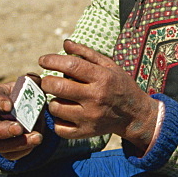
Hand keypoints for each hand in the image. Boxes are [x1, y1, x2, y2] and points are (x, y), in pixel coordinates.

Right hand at [0, 81, 43, 160]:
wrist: (34, 115)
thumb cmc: (29, 97)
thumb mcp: (32, 88)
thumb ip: (34, 82)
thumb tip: (33, 78)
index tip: (9, 106)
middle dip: (1, 129)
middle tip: (19, 128)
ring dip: (17, 143)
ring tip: (37, 137)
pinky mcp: (5, 149)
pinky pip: (10, 155)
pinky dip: (23, 151)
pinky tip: (35, 143)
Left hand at [39, 40, 157, 150]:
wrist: (134, 115)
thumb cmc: (120, 85)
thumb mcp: (109, 66)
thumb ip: (86, 53)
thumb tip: (65, 43)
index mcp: (102, 78)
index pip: (70, 65)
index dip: (51, 61)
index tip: (43, 61)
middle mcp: (95, 98)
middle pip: (57, 87)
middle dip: (47, 81)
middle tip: (48, 81)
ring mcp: (90, 117)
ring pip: (55, 108)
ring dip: (52, 101)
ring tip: (59, 98)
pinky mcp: (86, 132)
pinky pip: (59, 128)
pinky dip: (57, 120)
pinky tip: (64, 113)